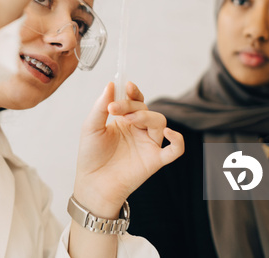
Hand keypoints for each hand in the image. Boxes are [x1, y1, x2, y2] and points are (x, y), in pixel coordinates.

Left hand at [72, 81, 183, 217]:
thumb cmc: (91, 156)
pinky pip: (175, 150)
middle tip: (113, 109)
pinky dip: (177, 141)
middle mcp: (138, 130)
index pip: (135, 100)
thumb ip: (101, 106)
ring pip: (159, 122)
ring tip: (128, 119)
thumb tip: (111, 84)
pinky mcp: (154, 160)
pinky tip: (169, 133)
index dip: (134, 92)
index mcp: (124, 121)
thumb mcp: (91, 127)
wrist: (92, 184)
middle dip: (131, 105)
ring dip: (146, 116)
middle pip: (145, 109)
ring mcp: (147, 144)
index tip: (127, 86)